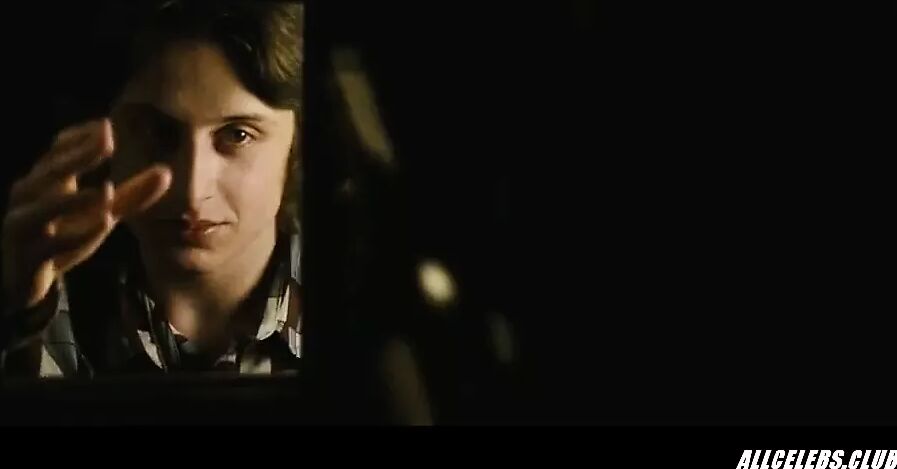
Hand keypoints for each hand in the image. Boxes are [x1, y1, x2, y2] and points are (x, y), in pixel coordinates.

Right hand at [2, 118, 170, 310]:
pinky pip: (52, 244)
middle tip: (107, 139)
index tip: (108, 125)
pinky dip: (76, 235)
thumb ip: (132, 194)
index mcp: (47, 181)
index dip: (81, 137)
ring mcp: (25, 226)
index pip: (59, 150)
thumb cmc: (65, 235)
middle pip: (52, 171)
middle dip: (79, 155)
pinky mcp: (29, 256)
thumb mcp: (103, 213)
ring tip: (106, 190)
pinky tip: (103, 223)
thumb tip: (166, 172)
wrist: (27, 279)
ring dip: (74, 200)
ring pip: (45, 209)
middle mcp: (30, 197)